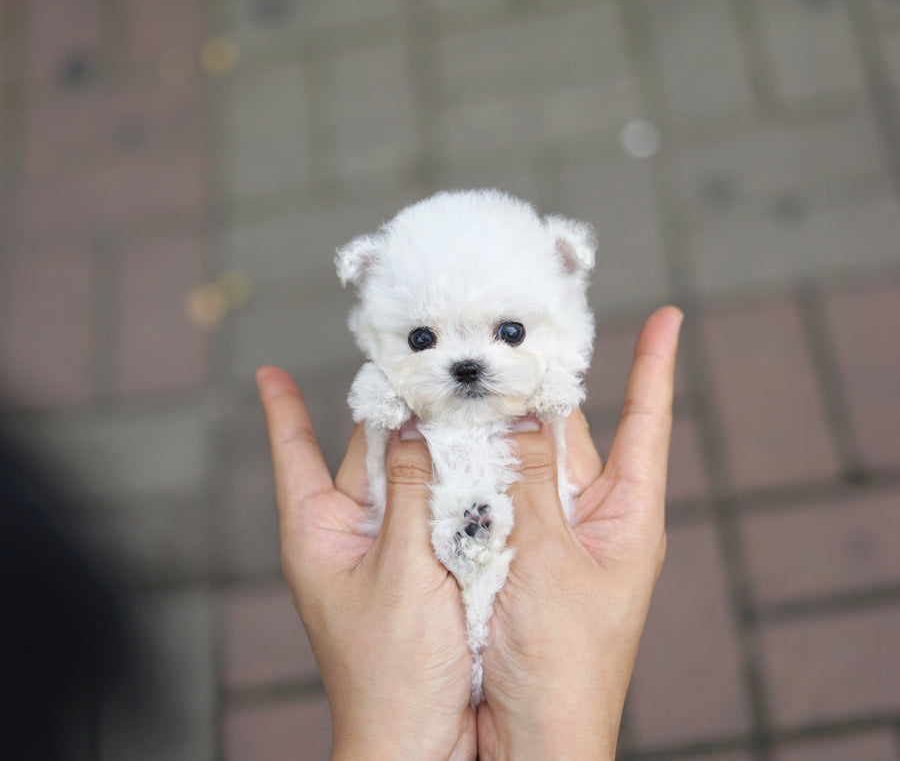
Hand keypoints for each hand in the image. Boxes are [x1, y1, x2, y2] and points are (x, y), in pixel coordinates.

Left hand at [256, 368, 476, 760]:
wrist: (421, 744)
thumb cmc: (391, 673)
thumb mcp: (401, 570)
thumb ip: (411, 493)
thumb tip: (414, 426)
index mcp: (318, 533)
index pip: (293, 455)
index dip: (282, 410)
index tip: (269, 373)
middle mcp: (350, 535)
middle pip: (366, 455)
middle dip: (392, 413)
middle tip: (421, 364)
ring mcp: (388, 551)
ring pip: (408, 478)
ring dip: (431, 445)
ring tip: (459, 397)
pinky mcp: (424, 567)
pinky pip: (436, 510)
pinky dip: (454, 482)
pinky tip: (481, 453)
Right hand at [476, 306, 682, 760]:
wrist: (525, 742)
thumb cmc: (564, 668)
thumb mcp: (553, 564)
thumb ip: (533, 482)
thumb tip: (525, 412)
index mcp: (625, 516)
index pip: (647, 424)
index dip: (654, 367)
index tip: (667, 316)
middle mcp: (587, 517)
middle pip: (567, 431)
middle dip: (541, 385)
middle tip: (509, 333)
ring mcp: (544, 534)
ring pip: (520, 457)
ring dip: (495, 423)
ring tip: (466, 372)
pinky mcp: (504, 551)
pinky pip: (489, 492)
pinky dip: (469, 463)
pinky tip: (441, 433)